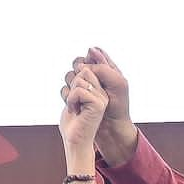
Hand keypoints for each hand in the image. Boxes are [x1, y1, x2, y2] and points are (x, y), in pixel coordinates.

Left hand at [60, 62, 108, 175]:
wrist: (76, 142)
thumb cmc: (72, 123)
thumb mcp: (73, 97)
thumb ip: (77, 82)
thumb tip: (78, 64)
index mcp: (97, 90)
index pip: (83, 69)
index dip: (72, 82)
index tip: (73, 100)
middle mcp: (102, 92)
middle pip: (82, 71)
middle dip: (71, 87)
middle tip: (74, 104)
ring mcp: (102, 97)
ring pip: (79, 80)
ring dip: (70, 95)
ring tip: (75, 108)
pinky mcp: (99, 103)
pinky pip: (79, 90)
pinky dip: (71, 100)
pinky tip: (75, 111)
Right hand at [76, 47, 134, 167]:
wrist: (111, 129)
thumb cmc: (119, 106)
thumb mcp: (117, 83)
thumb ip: (103, 67)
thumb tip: (85, 58)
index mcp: (105, 69)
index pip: (92, 54)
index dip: (89, 59)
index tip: (94, 70)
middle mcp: (92, 77)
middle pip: (77, 63)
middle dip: (79, 70)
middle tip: (87, 83)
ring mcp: (82, 87)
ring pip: (69, 76)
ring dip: (73, 83)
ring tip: (82, 96)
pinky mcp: (74, 99)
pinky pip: (64, 90)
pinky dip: (68, 95)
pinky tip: (75, 104)